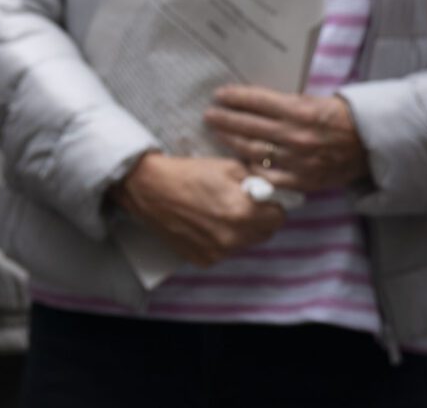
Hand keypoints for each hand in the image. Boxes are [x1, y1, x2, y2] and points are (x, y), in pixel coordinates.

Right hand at [112, 153, 285, 267]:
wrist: (148, 188)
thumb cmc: (187, 173)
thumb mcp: (227, 167)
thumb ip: (255, 181)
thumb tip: (271, 192)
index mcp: (243, 212)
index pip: (278, 218)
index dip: (271, 206)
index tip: (260, 200)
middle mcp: (233, 237)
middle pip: (264, 234)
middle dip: (257, 220)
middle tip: (239, 204)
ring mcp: (218, 252)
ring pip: (244, 244)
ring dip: (239, 231)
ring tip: (216, 212)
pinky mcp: (203, 259)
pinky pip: (224, 252)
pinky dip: (219, 240)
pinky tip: (204, 224)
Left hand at [204, 86, 369, 194]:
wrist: (368, 145)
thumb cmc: (337, 118)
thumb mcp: (312, 101)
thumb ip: (282, 103)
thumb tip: (250, 101)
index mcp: (298, 111)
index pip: (256, 101)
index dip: (234, 97)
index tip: (219, 95)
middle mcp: (295, 135)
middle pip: (248, 126)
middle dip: (224, 118)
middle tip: (209, 114)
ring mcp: (297, 160)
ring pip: (253, 150)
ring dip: (231, 140)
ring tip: (218, 132)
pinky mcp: (302, 180)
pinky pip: (268, 175)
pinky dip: (252, 167)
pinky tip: (239, 159)